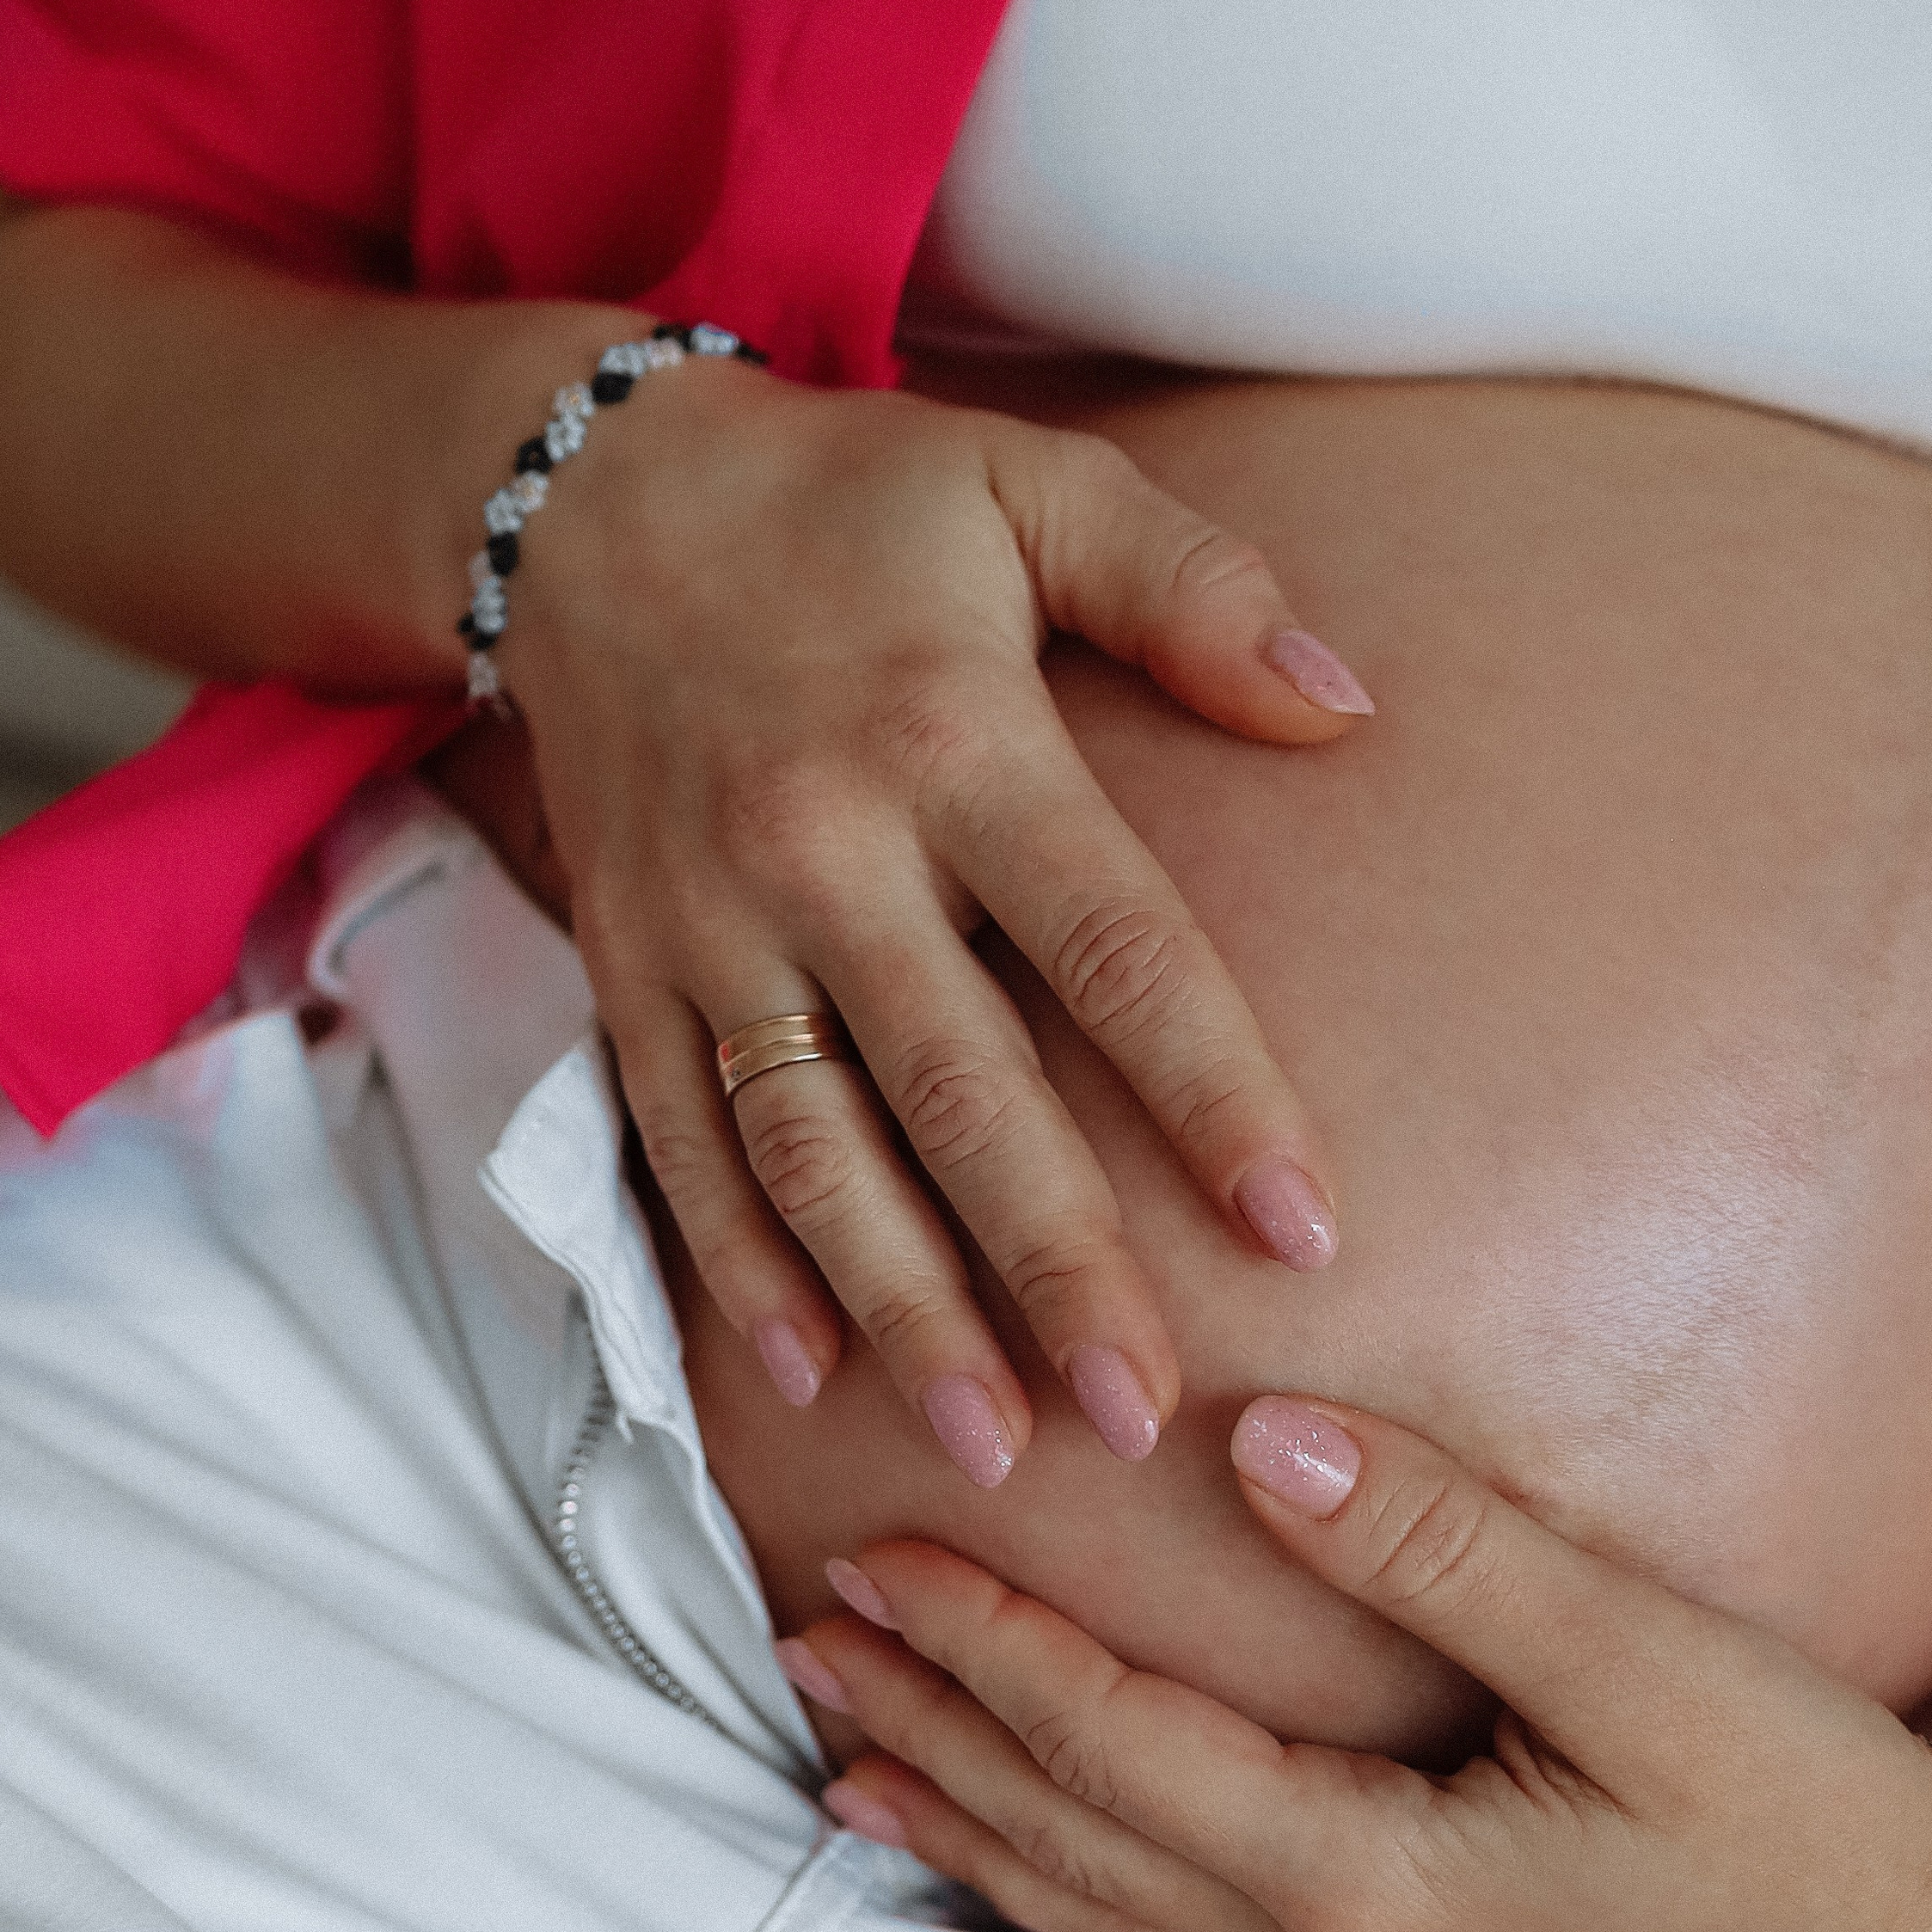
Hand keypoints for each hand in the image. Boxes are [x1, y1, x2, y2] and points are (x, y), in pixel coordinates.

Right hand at [501, 344, 1366, 1484]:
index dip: (1212, 1095)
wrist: (584, 497)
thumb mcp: (1034, 483)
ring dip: (900, 1307)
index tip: (1303, 1235)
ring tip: (992, 1448)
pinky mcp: (626, 963)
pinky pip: (677, 1135)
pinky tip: (805, 1372)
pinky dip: (734, 1261)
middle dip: (1054, 1268)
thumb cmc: (849, 501)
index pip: (1110, 947)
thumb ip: (1193, 587)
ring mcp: (709, 924)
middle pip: (958, 1093)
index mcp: (954, 742)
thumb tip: (1347, 707)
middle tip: (1141, 1417)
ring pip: (811, 1151)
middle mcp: (825, 853)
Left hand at [788, 1397, 1931, 1931]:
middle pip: (1075, 1842)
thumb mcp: (1637, 1658)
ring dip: (968, 1833)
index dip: (986, 1653)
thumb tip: (1257, 1439)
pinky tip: (1018, 1876)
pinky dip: (1062, 1904)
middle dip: (930, 1736)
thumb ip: (1439, 1545)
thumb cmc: (1794, 1805)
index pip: (1118, 1751)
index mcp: (1373, 1889)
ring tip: (842, 1769)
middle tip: (800, 1639)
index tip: (873, 1560)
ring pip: (1103, 1921)